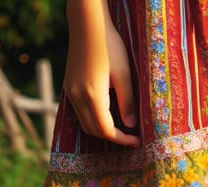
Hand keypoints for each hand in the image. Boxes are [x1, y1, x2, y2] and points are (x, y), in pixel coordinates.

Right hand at [63, 0, 140, 146]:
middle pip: (94, 130)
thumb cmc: (109, 46)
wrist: (87, 24)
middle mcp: (77, 96)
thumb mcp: (124, 75)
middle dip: (113, 138)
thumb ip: (127, 102)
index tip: (138, 141)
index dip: (123, 140)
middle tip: (132, 137)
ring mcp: (70, 91)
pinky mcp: (69, 86)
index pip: (106, 130)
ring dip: (103, 130)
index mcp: (92, 95)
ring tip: (123, 129)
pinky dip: (94, 120)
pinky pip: (80, 112)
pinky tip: (109, 116)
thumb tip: (132, 125)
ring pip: (85, 123)